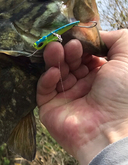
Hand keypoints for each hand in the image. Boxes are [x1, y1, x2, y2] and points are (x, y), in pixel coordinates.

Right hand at [36, 29, 127, 164]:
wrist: (110, 130)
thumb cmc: (123, 94)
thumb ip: (115, 38)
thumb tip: (93, 35)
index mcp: (104, 76)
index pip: (87, 54)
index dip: (82, 44)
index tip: (78, 36)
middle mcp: (86, 86)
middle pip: (70, 61)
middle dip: (68, 50)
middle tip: (68, 45)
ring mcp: (67, 97)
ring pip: (55, 72)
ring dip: (55, 59)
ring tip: (56, 50)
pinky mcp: (50, 108)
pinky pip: (44, 90)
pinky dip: (47, 78)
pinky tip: (54, 72)